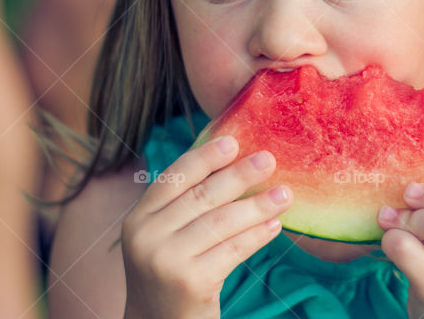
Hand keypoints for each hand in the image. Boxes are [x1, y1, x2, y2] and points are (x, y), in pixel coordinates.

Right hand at [121, 136, 292, 318]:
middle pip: (203, 196)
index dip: (205, 156)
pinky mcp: (191, 282)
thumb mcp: (164, 235)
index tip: (233, 141)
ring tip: (285, 193)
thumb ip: (185, 204)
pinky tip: (276, 225)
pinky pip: (233, 249)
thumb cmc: (170, 271)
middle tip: (269, 159)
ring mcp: (167, 260)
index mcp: (138, 218)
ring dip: (258, 204)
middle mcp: (146, 237)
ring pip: (222, 222)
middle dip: (240, 175)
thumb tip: (233, 161)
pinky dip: (258, 235)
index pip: (174, 177)